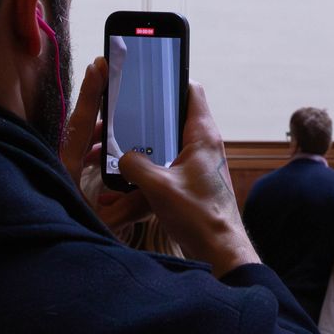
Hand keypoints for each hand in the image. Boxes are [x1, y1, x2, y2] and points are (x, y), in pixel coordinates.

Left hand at [61, 56, 149, 232]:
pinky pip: (81, 162)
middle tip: (117, 87)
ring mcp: (61, 176)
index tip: (99, 64)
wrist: (49, 265)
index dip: (91, 93)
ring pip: (82, 147)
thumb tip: (154, 190)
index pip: (81, 124)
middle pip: (83, 130)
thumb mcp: (107, 226)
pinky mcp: (63, 187)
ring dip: (102, 137)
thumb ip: (133, 206)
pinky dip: (97, 156)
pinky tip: (112, 163)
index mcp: (66, 171)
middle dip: (101, 110)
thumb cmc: (69, 244)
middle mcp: (61, 169)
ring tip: (122, 128)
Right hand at [111, 82, 259, 276]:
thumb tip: (121, 158)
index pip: (190, 89)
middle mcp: (202, 145)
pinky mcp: (190, 183)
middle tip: (116, 120)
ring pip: (164, 145)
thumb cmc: (201, 217)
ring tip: (113, 152)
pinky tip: (123, 183)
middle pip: (170, 117)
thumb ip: (135, 165)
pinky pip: (163, 168)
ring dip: (141, 149)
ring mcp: (196, 165)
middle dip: (142, 120)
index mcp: (202, 135)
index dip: (168, 80)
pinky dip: (145, 172)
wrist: (220, 253)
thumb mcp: (159, 187)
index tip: (142, 80)